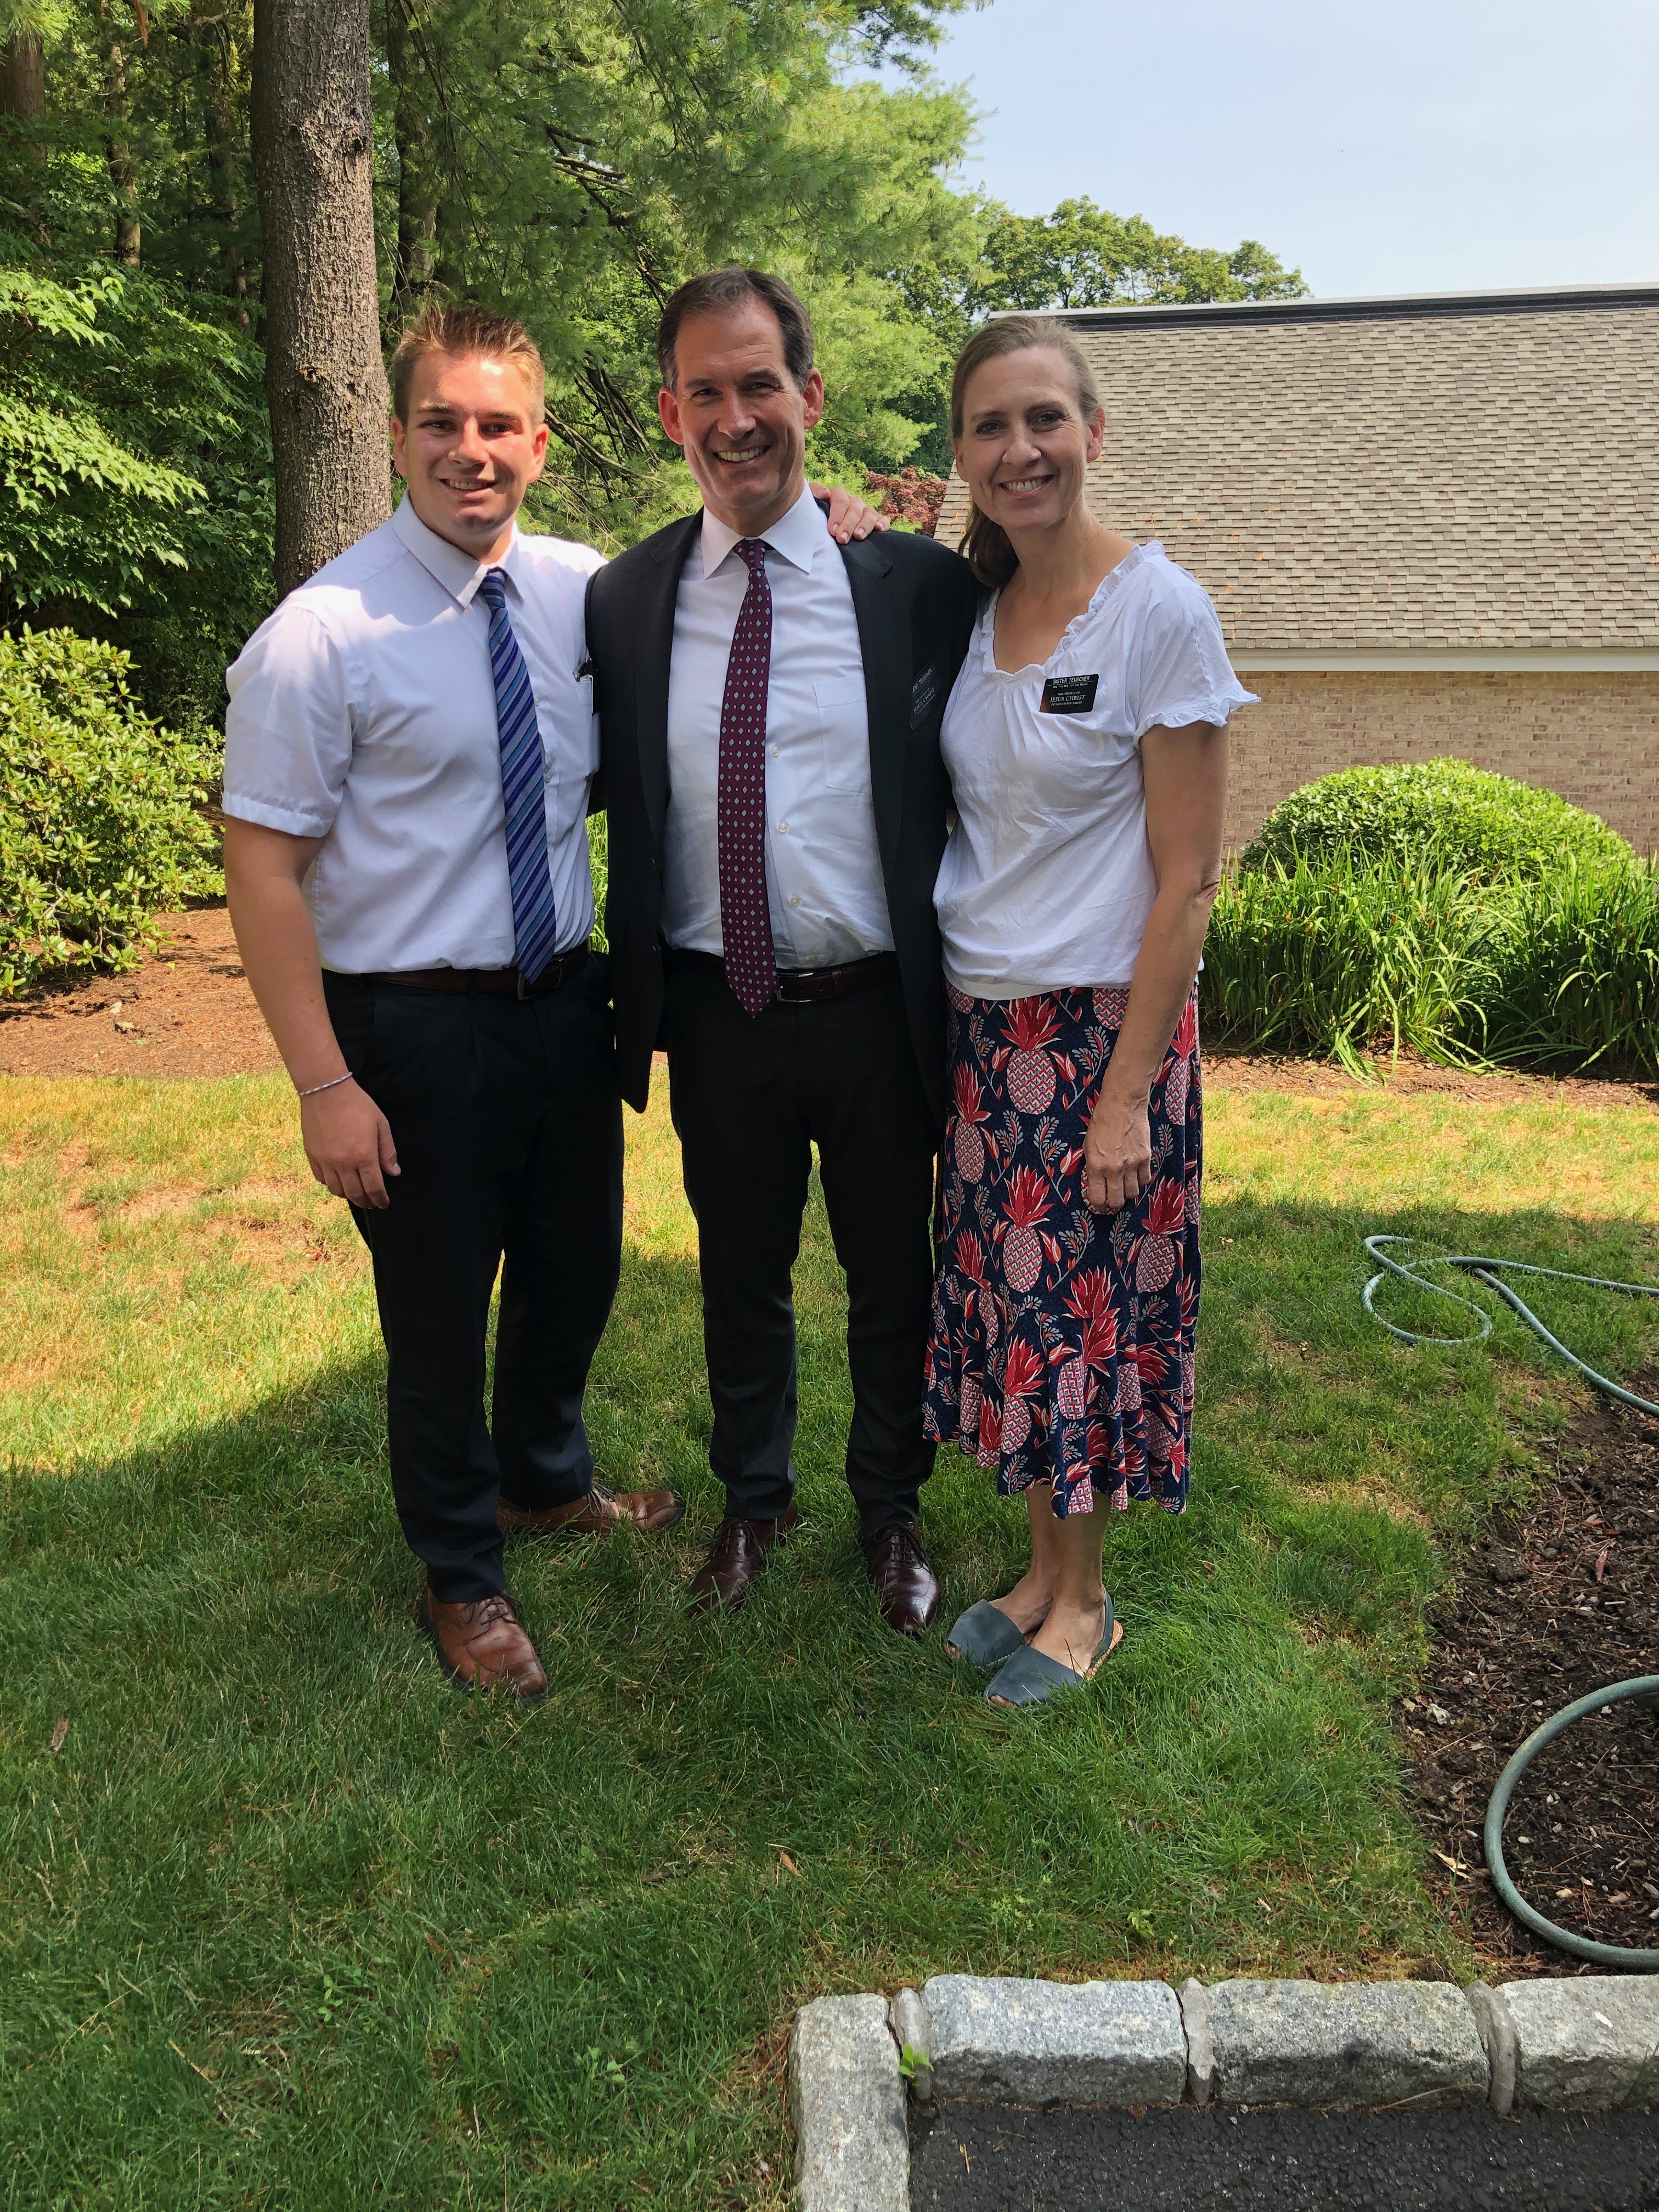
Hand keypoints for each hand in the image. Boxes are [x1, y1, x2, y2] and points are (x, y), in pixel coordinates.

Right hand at [301, 1079, 399, 1207]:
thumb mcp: (381, 1124)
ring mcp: (325, 1161)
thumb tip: (394, 1173)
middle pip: (355, 1194)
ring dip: (349, 1195)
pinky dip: (331, 1184)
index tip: (384, 1203)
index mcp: (363, 1155)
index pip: (374, 1188)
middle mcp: (343, 1163)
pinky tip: (339, 1181)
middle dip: (366, 1202)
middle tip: (372, 1203)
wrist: (326, 1090)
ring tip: (356, 1193)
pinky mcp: (312, 1156)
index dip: (380, 1199)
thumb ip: (388, 1151)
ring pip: (337, 1190)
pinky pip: (321, 1179)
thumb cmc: (358, 1105)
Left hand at [814, 481, 889, 542]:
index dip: (837, 513)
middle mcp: (852, 501)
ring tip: (858, 537)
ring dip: (864, 524)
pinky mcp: (875, 521)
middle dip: (848, 524)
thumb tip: (824, 494)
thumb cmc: (816, 524)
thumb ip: (814, 498)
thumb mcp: (810, 510)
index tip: (832, 530)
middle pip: (854, 508)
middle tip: (842, 539)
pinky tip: (879, 529)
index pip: (839, 498)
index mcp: (836, 496)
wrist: (822, 538)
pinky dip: (882, 523)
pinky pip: (882, 519)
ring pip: (869, 513)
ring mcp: (864, 511)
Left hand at [1082, 1085, 1150, 1214]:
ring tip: (1124, 1187)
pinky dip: (1140, 1181)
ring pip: (1133, 1193)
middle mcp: (1114, 1169)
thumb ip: (1093, 1166)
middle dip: (1113, 1205)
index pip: (1098, 1198)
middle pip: (1117, 1201)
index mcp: (1095, 1166)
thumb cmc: (1101, 1122)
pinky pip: (1145, 1180)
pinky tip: (1135, 1176)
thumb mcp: (1088, 1146)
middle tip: (1112, 1202)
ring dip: (1127, 1193)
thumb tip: (1097, 1183)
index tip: (1100, 1207)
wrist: (1122, 1105)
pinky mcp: (1145, 1158)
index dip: (1099, 1206)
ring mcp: (1131, 1164)